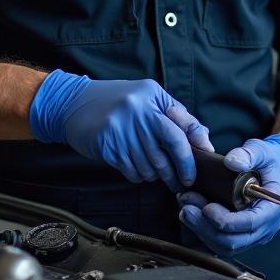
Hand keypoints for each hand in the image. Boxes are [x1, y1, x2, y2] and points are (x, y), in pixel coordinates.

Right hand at [30, 70, 212, 190]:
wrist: (74, 102)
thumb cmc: (119, 100)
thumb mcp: (150, 98)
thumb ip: (179, 116)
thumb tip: (204, 142)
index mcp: (151, 96)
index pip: (178, 133)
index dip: (189, 157)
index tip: (193, 172)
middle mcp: (136, 111)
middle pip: (165, 155)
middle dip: (176, 174)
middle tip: (180, 183)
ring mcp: (119, 129)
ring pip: (148, 167)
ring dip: (156, 175)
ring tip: (156, 173)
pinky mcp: (106, 145)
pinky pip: (131, 170)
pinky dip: (138, 175)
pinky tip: (137, 168)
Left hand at [178, 133, 279, 254]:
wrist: (270, 170)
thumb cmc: (265, 160)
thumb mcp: (260, 149)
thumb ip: (247, 154)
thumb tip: (231, 163)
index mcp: (272, 209)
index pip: (249, 224)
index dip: (225, 220)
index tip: (206, 207)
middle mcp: (264, 229)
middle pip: (232, 242)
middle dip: (205, 228)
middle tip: (186, 208)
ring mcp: (252, 236)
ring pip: (223, 247)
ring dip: (200, 231)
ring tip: (185, 208)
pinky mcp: (240, 237)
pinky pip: (218, 245)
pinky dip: (201, 234)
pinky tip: (191, 216)